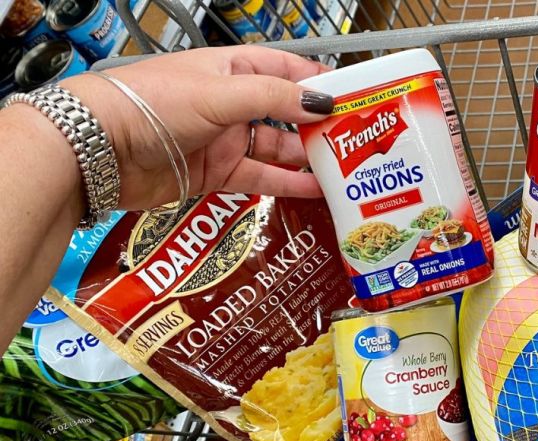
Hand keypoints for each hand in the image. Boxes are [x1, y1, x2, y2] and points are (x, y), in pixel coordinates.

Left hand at [62, 45, 333, 210]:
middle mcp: (230, 103)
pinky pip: (261, 177)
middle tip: (354, 138)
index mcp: (230, 69)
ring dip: (307, 158)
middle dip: (318, 124)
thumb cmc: (152, 104)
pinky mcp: (217, 173)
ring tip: (342, 168)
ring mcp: (224, 139)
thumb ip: (275, 98)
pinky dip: (287, 183)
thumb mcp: (221, 92)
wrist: (100, 148)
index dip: (316, 80)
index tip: (351, 95)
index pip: (284, 69)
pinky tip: (314, 190)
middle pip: (285, 112)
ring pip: (277, 147)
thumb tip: (323, 103)